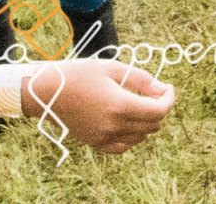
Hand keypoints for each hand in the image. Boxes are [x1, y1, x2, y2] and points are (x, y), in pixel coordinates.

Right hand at [25, 60, 174, 154]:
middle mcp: (112, 125)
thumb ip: (142, 80)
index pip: (159, 111)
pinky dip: (132, 137)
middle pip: (152, 125)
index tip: (167, 87)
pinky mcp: (93, 142)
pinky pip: (121, 147)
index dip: (169, 98)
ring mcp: (102, 137)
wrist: (46, 92)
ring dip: (147, 122)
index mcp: (119, 105)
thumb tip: (162, 89)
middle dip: (160, 108)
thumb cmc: (79, 74)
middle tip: (154, 93)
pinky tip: (128, 123)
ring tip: (140, 104)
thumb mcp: (113, 68)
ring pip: (140, 137)